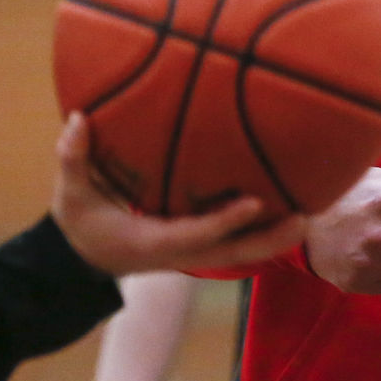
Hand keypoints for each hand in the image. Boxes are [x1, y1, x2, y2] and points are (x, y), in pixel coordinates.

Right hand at [53, 113, 305, 275]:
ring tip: (310, 212)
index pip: (195, 234)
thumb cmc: (80, 224)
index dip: (225, 221)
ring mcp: (190, 252)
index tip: (255, 202)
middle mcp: (178, 252)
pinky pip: (234, 240)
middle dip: (269, 239)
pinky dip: (260, 229)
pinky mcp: (195, 245)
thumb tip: (78, 118)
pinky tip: (286, 207)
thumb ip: (73, 157)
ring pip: (239, 251)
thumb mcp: (70, 194)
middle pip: (233, 253)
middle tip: (306, 217)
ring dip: (273, 237)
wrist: (80, 262)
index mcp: (152, 242)